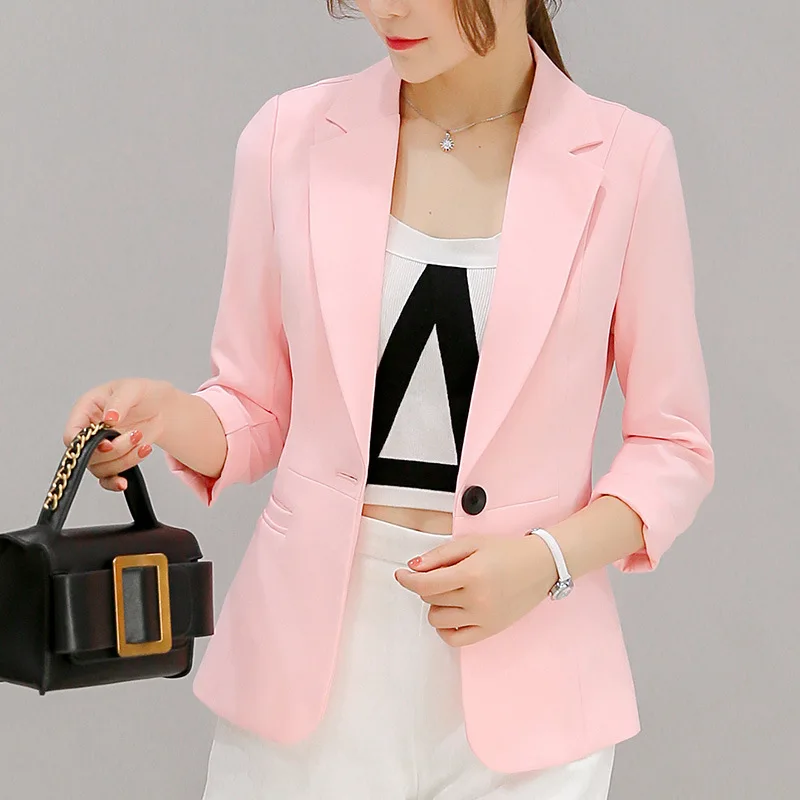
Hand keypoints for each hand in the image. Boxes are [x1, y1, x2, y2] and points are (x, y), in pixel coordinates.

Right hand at [63, 378, 174, 492]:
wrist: (158, 406)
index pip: (72, 435)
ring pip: (100, 469)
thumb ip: (119, 402)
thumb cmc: (140, 394)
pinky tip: (125, 480)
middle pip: (88, 456)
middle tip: (136, 435)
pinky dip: (115, 482)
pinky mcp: (113, 460)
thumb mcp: (131, 389)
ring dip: (124, 460)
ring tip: (142, 442)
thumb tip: (109, 418)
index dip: (85, 445)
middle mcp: (88, 432)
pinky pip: (106, 479)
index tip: (107, 443)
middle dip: (115, 450)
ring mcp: (100, 448)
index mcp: (85, 411)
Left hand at [394, 533, 559, 646]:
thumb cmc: (507, 551)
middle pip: (430, 599)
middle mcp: (477, 600)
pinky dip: (445, 627)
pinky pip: (454, 639)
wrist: (541, 565)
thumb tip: (413, 567)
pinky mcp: (489, 631)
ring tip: (450, 591)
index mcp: (471, 574)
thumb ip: (440, 555)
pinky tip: (451, 613)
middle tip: (442, 574)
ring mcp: (483, 618)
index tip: (401, 574)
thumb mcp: (472, 543)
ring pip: (438, 619)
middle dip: (428, 586)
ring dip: (436, 605)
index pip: (426, 584)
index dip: (408, 579)